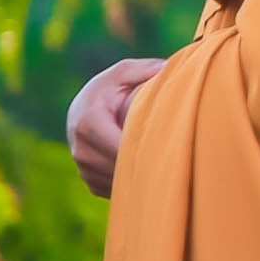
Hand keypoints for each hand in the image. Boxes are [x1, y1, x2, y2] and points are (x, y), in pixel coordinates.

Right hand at [68, 56, 167, 196]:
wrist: (82, 108)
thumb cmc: (110, 87)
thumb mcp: (124, 72)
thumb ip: (146, 70)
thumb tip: (173, 70)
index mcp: (88, 123)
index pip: (122, 148)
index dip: (148, 151)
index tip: (173, 149)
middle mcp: (81, 150)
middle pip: (122, 169)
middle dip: (148, 166)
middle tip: (178, 161)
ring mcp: (84, 169)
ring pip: (120, 183)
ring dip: (141, 177)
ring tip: (166, 165)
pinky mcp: (90, 181)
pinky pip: (116, 190)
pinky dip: (132, 183)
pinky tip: (148, 170)